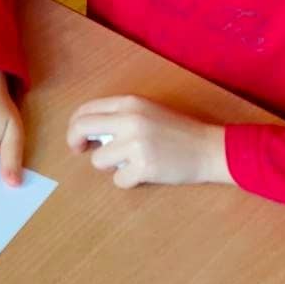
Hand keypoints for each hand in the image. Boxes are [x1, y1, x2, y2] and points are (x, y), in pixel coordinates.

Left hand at [65, 96, 229, 189]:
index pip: (85, 110)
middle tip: (82, 151)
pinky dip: (128, 180)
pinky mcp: (145, 167)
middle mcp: (129, 120)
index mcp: (129, 103)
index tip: (80, 138)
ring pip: (98, 160)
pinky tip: (143, 174)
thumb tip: (90, 133)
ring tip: (130, 162)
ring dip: (110, 166)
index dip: (75, 126)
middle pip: (81, 129)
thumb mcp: (147, 111)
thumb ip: (119, 116)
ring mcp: (136, 144)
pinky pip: (118, 180)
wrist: (209, 148)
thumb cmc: (178, 131)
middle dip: (76, 142)